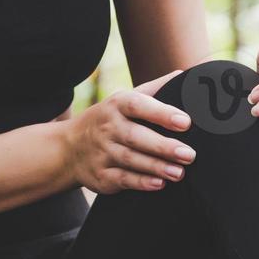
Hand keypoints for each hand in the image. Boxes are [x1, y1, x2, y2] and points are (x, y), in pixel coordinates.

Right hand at [65, 71, 197, 193]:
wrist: (69, 147)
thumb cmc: (110, 120)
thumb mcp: (124, 100)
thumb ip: (154, 89)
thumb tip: (184, 75)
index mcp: (117, 105)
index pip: (138, 105)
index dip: (161, 113)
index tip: (185, 122)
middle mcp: (108, 128)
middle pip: (136, 137)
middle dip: (163, 146)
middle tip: (189, 154)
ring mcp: (102, 152)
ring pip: (131, 160)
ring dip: (156, 167)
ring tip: (180, 172)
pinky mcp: (101, 175)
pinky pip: (122, 179)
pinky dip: (140, 182)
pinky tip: (159, 183)